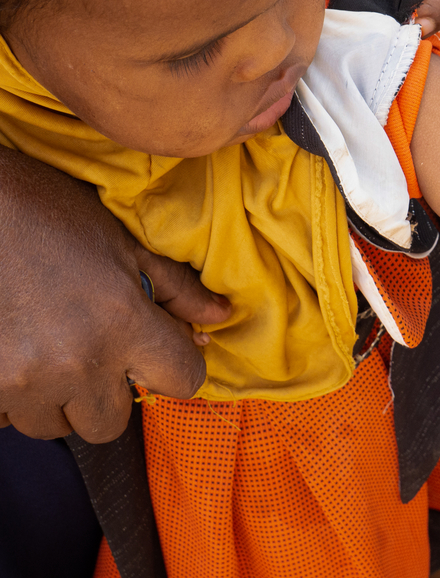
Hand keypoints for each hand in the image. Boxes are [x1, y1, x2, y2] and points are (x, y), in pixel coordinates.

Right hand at [0, 148, 230, 442]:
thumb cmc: (45, 212)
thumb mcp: (122, 242)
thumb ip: (176, 288)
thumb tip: (219, 317)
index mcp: (123, 323)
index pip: (183, 382)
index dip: (175, 366)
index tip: (156, 351)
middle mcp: (76, 362)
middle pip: (111, 423)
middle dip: (107, 393)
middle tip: (90, 349)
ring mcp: (20, 381)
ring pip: (54, 425)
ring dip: (57, 397)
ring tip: (45, 346)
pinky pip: (6, 419)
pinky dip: (12, 397)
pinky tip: (13, 352)